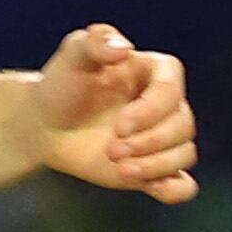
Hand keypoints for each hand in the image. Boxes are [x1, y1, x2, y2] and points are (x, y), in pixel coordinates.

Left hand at [38, 21, 194, 201]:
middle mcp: (166, 106)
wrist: (46, 124)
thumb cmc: (62, 84)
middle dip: (150, 142)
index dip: (152, 110)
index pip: (172, 89)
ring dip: (156, 165)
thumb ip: (96, 40)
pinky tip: (154, 189)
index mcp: (155, 73)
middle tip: (112, 149)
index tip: (119, 125)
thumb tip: (124, 48)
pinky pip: (182, 185)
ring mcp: (162, 139)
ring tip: (120, 168)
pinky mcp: (154, 169)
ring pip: (185, 154)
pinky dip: (176, 190)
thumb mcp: (73, 55)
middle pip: (183, 125)